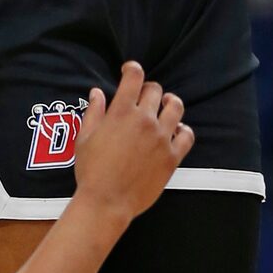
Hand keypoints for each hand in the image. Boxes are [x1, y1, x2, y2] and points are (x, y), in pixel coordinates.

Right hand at [73, 61, 193, 222]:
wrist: (107, 203)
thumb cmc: (91, 171)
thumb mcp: (85, 138)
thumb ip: (94, 112)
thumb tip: (97, 92)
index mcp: (121, 113)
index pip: (135, 76)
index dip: (132, 68)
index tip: (129, 71)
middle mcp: (144, 120)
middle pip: (155, 90)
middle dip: (148, 90)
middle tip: (143, 97)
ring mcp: (161, 138)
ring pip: (175, 107)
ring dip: (169, 103)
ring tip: (163, 107)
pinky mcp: (172, 156)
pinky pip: (187, 135)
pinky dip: (183, 130)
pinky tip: (175, 131)